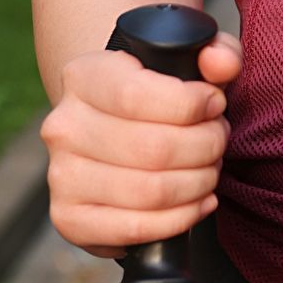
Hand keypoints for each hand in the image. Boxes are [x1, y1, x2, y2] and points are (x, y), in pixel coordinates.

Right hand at [40, 32, 240, 251]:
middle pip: (154, 149)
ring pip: (150, 192)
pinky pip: (134, 229)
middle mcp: (64, 126)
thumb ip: (218, 53)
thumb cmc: (161, 94)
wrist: (114, 130)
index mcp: (84, 76)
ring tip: (210, 169)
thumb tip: (220, 63)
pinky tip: (198, 203)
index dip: (192, 105)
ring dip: (199, 183)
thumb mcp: (191, 60)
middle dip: (206, 147)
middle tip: (218, 142)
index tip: (214, 104)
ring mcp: (61, 175)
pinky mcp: (69, 218)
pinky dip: (179, 220)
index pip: (137, 96)